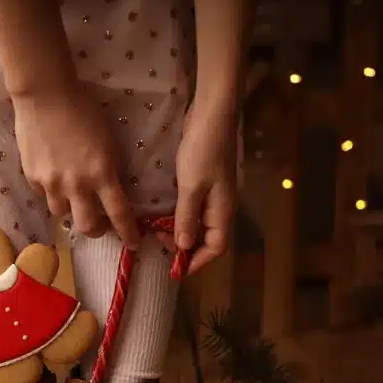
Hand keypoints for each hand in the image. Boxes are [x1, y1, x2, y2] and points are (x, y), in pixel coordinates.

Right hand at [12, 85, 140, 248]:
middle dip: (96, 230)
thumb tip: (110, 188)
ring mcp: (51, 183)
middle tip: (99, 224)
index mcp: (101, 173)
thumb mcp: (108, 140)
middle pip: (87, 226)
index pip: (119, 213)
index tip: (134, 243)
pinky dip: (51, 191)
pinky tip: (53, 175)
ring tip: (72, 195)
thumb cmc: (83, 110)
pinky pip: (44, 195)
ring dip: (71, 209)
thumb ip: (109, 168)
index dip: (128, 232)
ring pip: (62, 214)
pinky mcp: (32, 177)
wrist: (45, 94)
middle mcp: (76, 185)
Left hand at [159, 99, 237, 275]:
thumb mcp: (192, 186)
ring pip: (200, 222)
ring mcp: (215, 192)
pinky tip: (165, 212)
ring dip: (181, 230)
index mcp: (223, 210)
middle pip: (208, 238)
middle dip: (186, 246)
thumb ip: (187, 218)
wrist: (213, 113)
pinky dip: (181, 214)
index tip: (176, 268)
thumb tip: (183, 246)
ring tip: (159, 231)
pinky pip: (195, 207)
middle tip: (160, 243)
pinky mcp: (206, 180)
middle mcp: (222, 205)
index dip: (197, 261)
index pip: (216, 247)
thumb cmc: (203, 150)